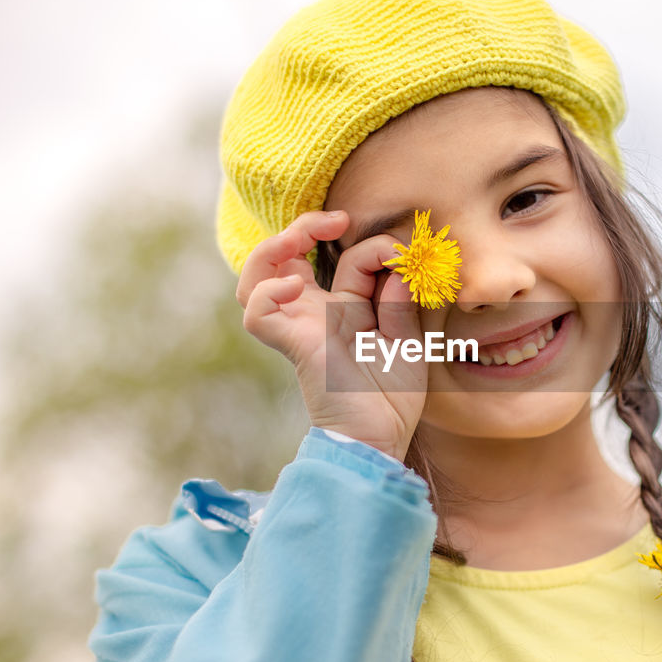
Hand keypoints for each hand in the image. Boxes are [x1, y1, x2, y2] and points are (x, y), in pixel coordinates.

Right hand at [236, 210, 426, 461]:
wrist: (381, 440)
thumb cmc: (392, 398)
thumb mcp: (408, 340)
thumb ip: (401, 302)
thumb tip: (399, 266)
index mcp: (343, 310)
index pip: (337, 260)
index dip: (365, 244)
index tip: (397, 249)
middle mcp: (315, 315)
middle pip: (280, 259)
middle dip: (303, 227)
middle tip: (337, 221)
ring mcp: (300, 328)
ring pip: (253, 280)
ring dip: (270, 250)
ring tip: (299, 239)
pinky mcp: (294, 345)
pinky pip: (257, 313)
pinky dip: (268, 292)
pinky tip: (296, 286)